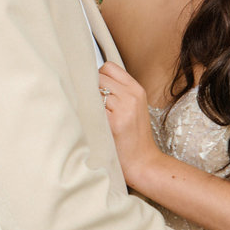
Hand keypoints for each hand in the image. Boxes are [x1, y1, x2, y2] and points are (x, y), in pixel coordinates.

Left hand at [97, 61, 158, 183]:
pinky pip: (92, 108)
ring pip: (93, 91)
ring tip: (89, 114)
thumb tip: (87, 79)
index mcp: (136, 89)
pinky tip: (89, 123)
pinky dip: (86, 113)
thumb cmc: (133, 137)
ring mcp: (124, 108)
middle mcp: (131, 95)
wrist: (144, 162)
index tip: (94, 89)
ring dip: (86, 101)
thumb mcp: (133, 108)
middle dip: (89, 87)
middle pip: (98, 77)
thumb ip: (118, 92)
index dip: (97, 76)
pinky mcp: (114, 122)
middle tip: (88, 103)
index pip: (108, 67)